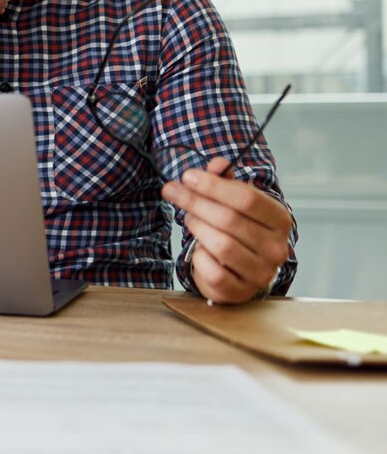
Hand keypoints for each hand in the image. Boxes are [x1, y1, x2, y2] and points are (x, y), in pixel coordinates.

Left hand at [161, 156, 292, 303]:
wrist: (240, 270)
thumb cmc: (236, 229)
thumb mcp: (234, 202)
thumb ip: (225, 181)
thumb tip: (217, 163)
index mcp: (280, 220)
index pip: (247, 198)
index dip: (213, 185)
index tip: (187, 176)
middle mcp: (276, 247)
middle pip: (229, 219)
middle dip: (195, 202)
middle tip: (173, 192)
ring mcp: (261, 272)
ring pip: (220, 244)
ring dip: (197, 227)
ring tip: (189, 219)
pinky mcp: (240, 290)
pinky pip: (212, 270)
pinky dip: (198, 256)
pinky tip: (198, 248)